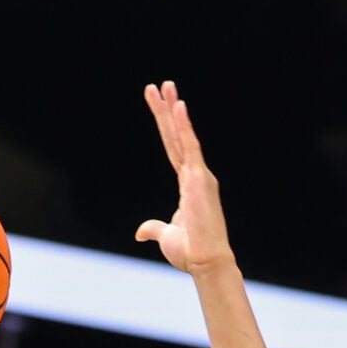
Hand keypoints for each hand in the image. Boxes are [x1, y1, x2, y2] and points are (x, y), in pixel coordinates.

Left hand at [134, 81, 233, 276]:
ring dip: (173, 110)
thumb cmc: (191, 251)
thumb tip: (139, 232)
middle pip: (176, 136)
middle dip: (168, 110)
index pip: (173, 148)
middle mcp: (195, 174)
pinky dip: (184, 126)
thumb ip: (154, 228)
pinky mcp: (199, 178)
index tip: (160, 105)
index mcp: (188, 184)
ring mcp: (199, 174)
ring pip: (182, 136)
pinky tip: (178, 107)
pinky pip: (190, 147)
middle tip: (161, 85)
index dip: (166, 126)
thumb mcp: (166, 236)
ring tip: (166, 87)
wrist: (206, 262)